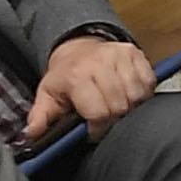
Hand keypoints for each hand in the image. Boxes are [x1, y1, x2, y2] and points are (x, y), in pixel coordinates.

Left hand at [24, 32, 154, 143]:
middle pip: (120, 106)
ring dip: (131, 107)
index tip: (93, 131)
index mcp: (77, 76)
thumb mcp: (47, 95)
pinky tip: (130, 96)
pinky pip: (149, 82)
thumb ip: (40, 116)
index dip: (98, 128)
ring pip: (137, 95)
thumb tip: (32, 134)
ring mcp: (120, 55)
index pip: (99, 112)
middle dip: (114, 120)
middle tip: (106, 120)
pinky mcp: (135, 52)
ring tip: (118, 108)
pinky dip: (143, 93)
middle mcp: (100, 62)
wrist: (78, 47)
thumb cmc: (65, 76)